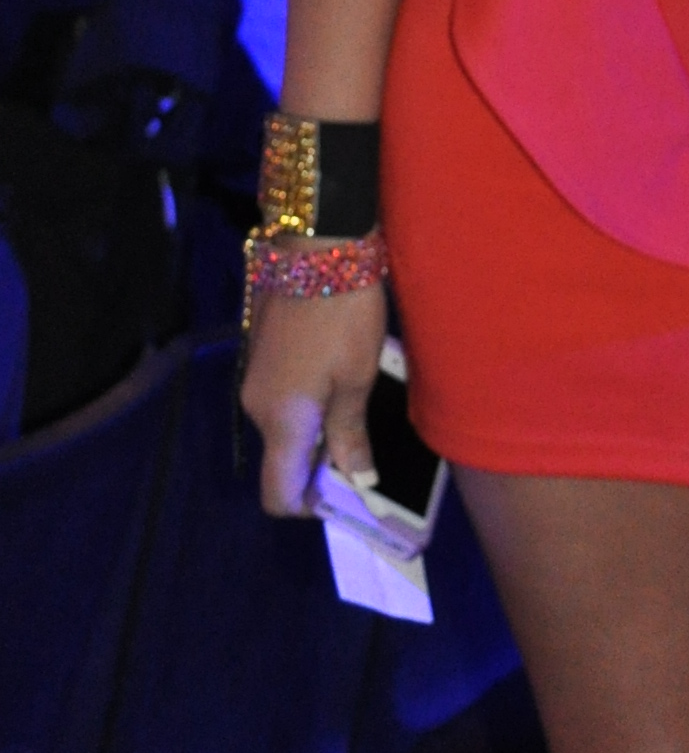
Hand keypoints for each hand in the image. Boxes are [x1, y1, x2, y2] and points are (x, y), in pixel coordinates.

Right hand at [240, 281, 390, 517]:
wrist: (316, 246)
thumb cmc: (343, 316)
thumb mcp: (357, 378)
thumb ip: (349, 434)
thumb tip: (356, 479)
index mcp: (281, 421)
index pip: (278, 492)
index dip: (308, 506)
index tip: (344, 495)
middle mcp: (258, 407)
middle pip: (283, 458)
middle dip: (321, 464)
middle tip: (368, 450)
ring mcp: (256, 378)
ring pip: (285, 425)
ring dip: (318, 428)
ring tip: (362, 407)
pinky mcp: (261, 354)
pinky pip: (283, 396)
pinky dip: (309, 401)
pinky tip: (342, 378)